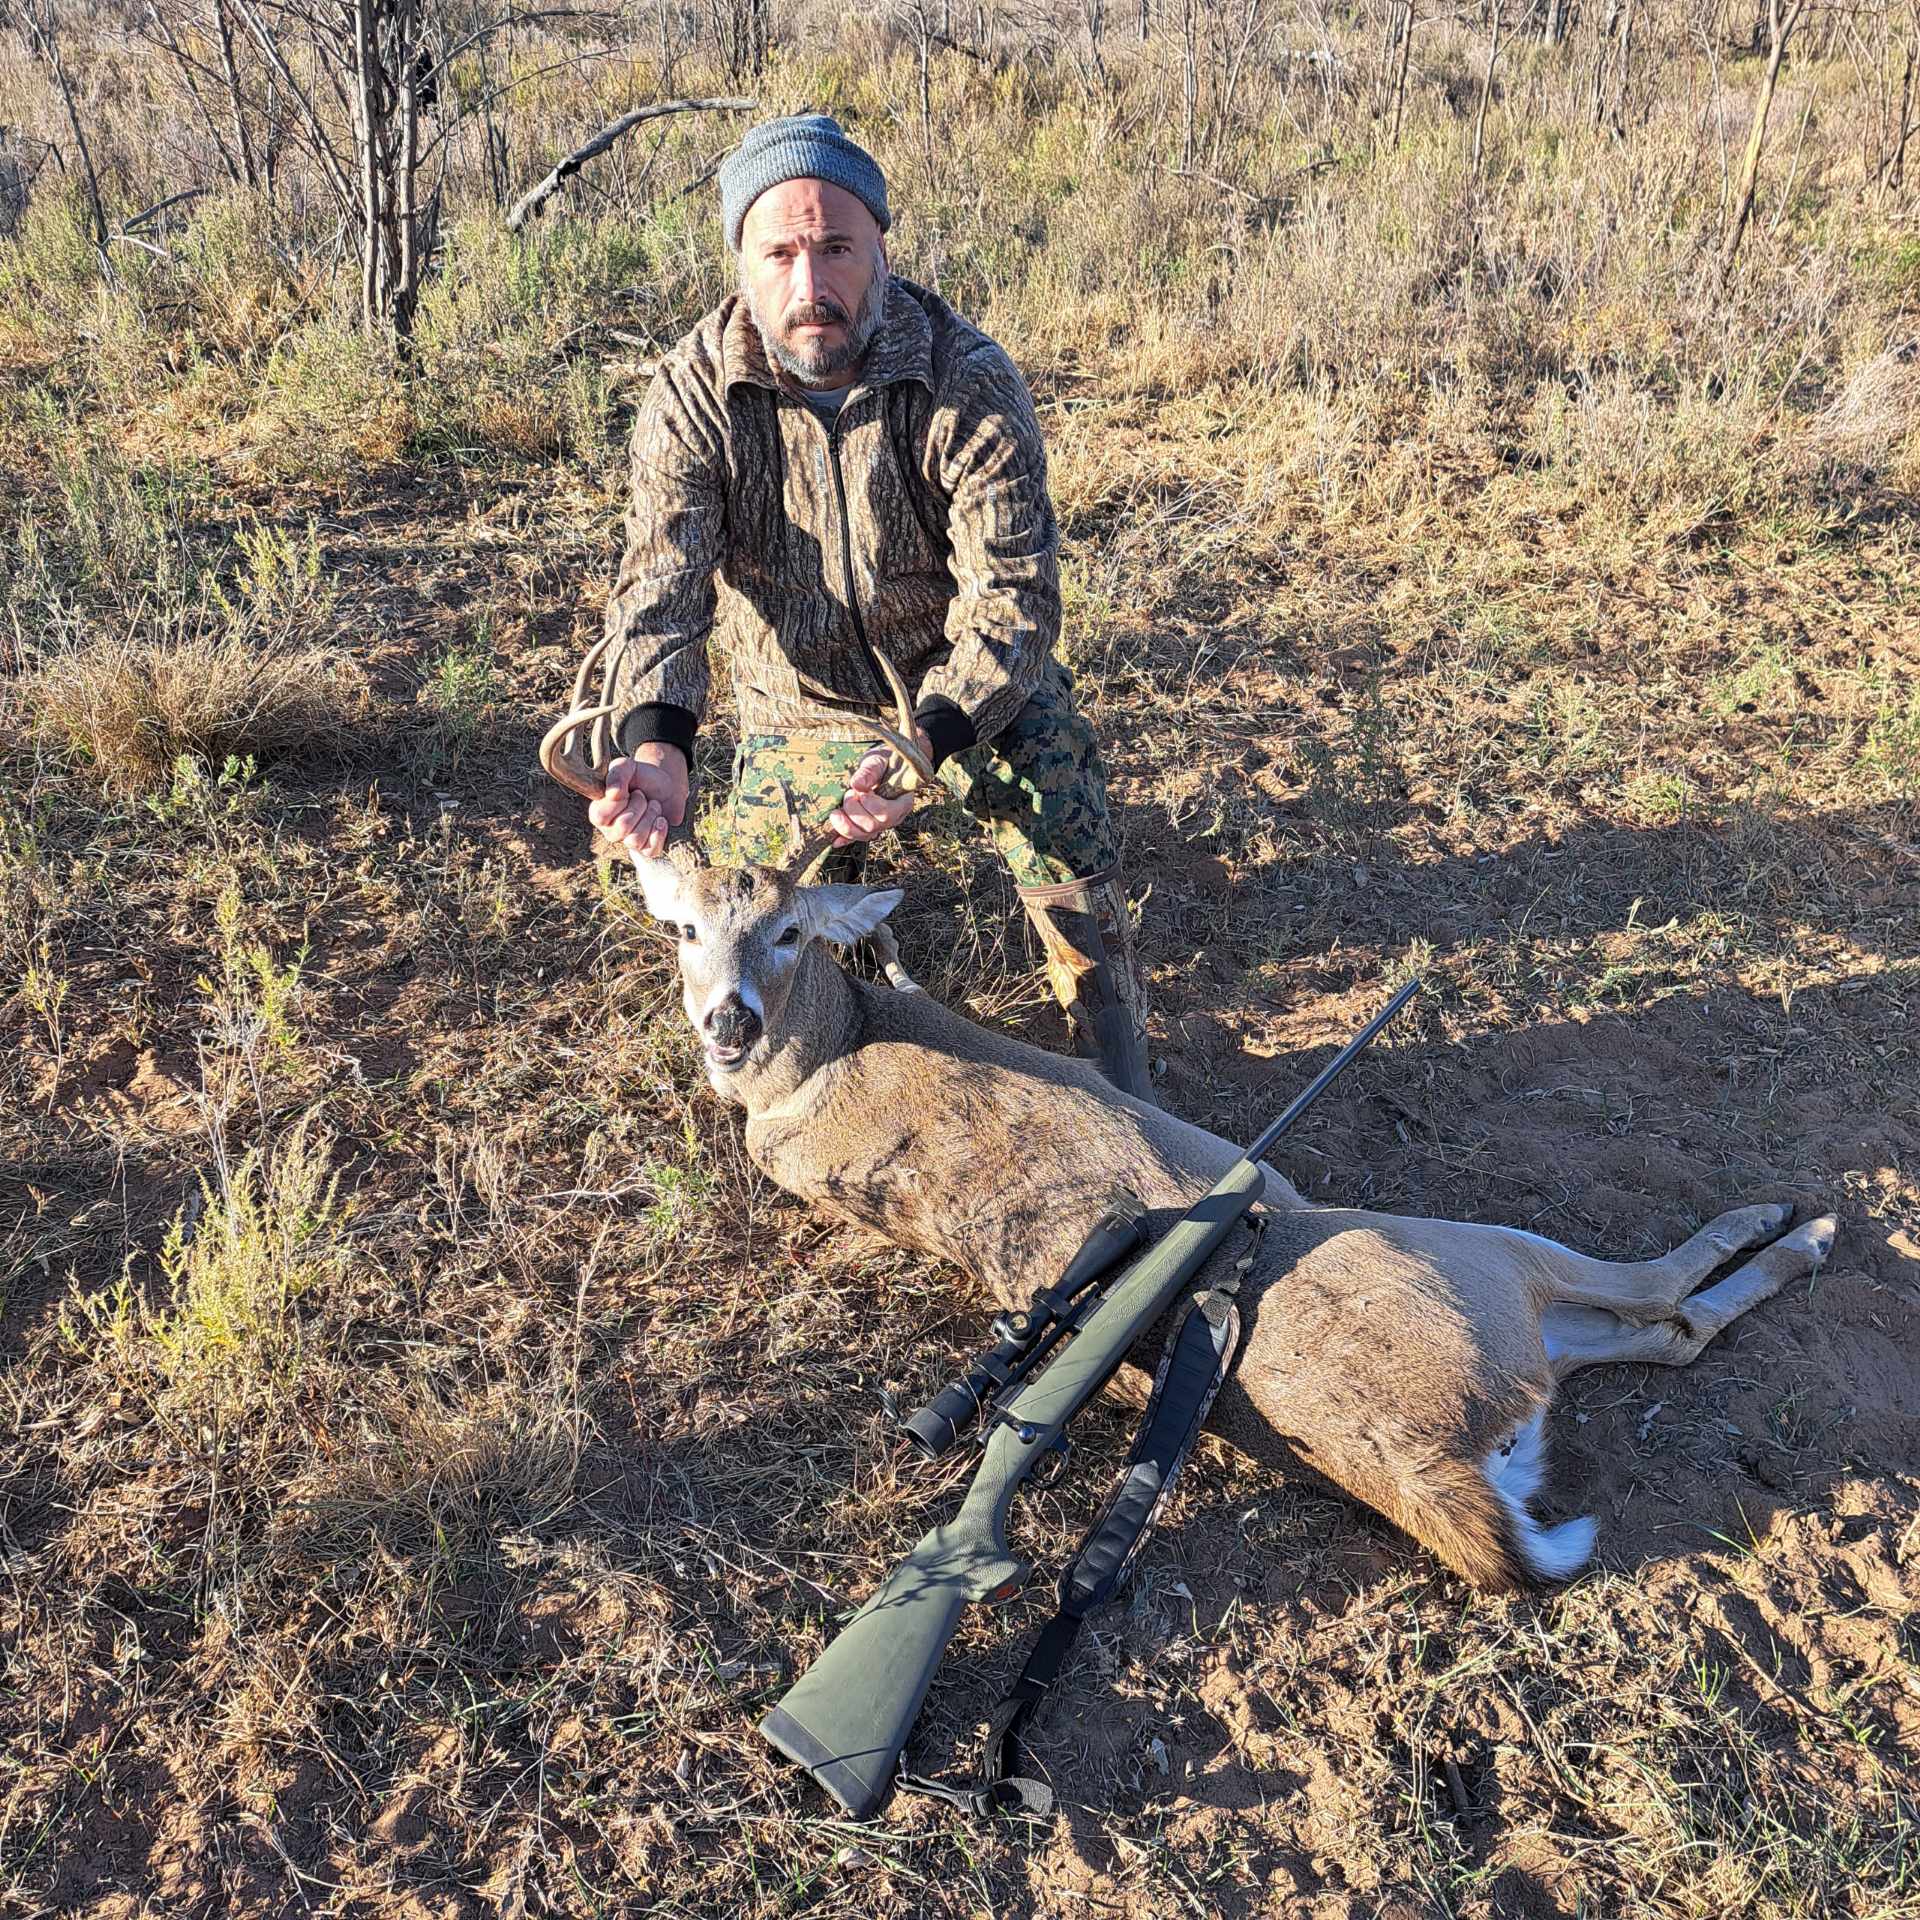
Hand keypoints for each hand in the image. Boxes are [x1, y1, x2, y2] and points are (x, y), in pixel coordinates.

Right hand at [588, 744, 687, 859]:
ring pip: (635, 840)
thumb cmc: (642, 777)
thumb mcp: (627, 766)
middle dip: (639, 807)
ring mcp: (627, 840)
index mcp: (599, 811)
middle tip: (643, 797)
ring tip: (653, 805)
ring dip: (650, 817)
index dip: (618, 803)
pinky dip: (659, 833)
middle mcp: (610, 829)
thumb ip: (617, 773)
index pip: (600, 817)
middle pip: (622, 828)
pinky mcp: (646, 847)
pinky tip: (661, 820)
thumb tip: (613, 794)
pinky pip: (649, 851)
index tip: (628, 791)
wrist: (667, 785)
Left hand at [828, 733, 932, 845]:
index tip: (860, 791)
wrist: (884, 766)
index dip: (871, 806)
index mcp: (902, 802)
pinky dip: (844, 838)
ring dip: (846, 826)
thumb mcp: (878, 760)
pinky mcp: (867, 826)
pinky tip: (833, 839)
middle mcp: (893, 817)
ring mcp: (880, 824)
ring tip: (836, 812)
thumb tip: (856, 785)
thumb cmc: (885, 761)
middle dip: (854, 813)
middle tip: (848, 794)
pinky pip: (856, 837)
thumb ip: (870, 771)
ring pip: (864, 835)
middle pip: (874, 827)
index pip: (887, 814)